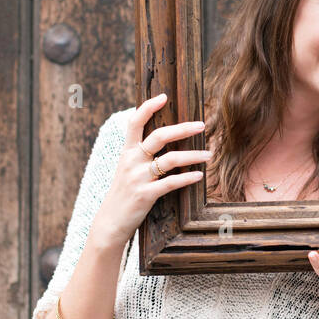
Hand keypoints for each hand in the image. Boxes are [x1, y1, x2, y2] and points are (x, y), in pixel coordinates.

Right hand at [91, 93, 210, 247]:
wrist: (110, 222)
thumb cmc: (123, 194)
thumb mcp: (126, 170)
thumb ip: (140, 155)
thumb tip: (162, 140)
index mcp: (127, 152)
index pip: (134, 122)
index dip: (148, 107)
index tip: (163, 96)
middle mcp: (131, 161)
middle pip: (159, 136)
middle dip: (183, 129)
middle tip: (202, 125)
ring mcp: (138, 178)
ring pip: (170, 159)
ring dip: (193, 155)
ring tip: (209, 154)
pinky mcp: (145, 195)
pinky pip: (171, 183)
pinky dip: (187, 178)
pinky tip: (199, 175)